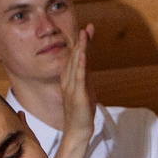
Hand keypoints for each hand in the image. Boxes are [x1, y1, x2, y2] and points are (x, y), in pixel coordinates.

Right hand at [55, 23, 98, 157]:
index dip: (82, 44)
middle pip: (76, 57)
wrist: (77, 130)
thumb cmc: (81, 112)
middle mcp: (69, 80)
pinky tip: (83, 54)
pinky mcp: (78, 95)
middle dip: (82, 41)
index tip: (87, 30)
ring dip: (81, 48)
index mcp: (70, 79)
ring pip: (77, 63)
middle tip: (87, 27)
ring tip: (84, 34)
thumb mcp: (85, 90)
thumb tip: (87, 65)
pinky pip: (79, 77)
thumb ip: (85, 77)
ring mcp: (72, 87)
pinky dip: (81, 64)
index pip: (77, 58)